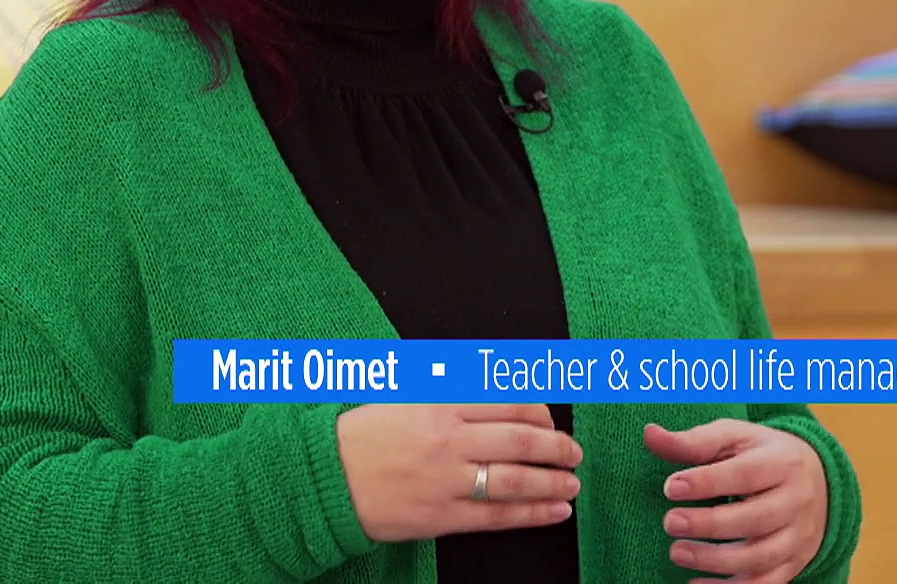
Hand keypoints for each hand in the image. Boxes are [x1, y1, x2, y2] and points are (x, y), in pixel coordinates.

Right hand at [335, 403, 582, 542]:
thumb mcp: (405, 392)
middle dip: (555, 447)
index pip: (507, 401)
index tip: (552, 419)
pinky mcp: (440, 516)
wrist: (322, 477)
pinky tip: (555, 511)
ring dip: (551, 482)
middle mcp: (448, 439)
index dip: (540, 411)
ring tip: (572, 484)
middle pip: (519, 439)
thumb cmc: (361, 433)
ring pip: (513, 479)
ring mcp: (446, 479)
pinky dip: (530, 513)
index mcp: (440, 402)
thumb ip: (448, 386)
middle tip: (574, 452)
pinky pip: (496, 515)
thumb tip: (494, 379)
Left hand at [645, 419, 826, 583]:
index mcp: (782, 462)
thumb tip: (649, 434)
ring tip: (677, 552)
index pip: (746, 474)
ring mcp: (798, 536)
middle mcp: (797, 500)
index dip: (707, 482)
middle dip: (709, 525)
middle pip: (756, 519)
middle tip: (669, 523)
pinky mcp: (794, 563)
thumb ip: (693, 441)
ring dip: (715, 560)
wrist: (818, 480)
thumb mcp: (734, 438)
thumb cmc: (762, 455)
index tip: (671, 487)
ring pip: (761, 556)